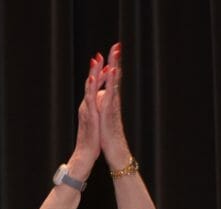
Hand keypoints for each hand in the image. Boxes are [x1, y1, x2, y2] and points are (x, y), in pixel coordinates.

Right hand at [70, 55, 102, 172]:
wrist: (85, 154)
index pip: (93, 87)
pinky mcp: (89, 115)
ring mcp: (86, 110)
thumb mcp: (95, 123)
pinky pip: (90, 99)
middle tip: (99, 53)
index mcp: (89, 107)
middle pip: (90, 83)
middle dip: (95, 68)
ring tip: (97, 60)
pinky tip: (93, 78)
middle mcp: (86, 106)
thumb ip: (96, 114)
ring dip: (93, 73)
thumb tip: (98, 108)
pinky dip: (91, 87)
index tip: (104, 61)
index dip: (98, 74)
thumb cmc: (92, 141)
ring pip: (88, 88)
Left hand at [98, 43, 132, 169]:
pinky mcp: (110, 112)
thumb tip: (103, 99)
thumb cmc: (109, 136)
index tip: (112, 52)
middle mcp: (114, 101)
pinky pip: (110, 95)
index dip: (112, 66)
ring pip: (114, 83)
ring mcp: (113, 106)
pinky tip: (111, 72)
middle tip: (117, 45)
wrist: (116, 151)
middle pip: (115, 77)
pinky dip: (110, 82)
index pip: (112, 80)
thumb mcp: (105, 119)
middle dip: (115, 61)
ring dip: (114, 67)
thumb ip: (104, 107)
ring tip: (115, 53)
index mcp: (111, 102)